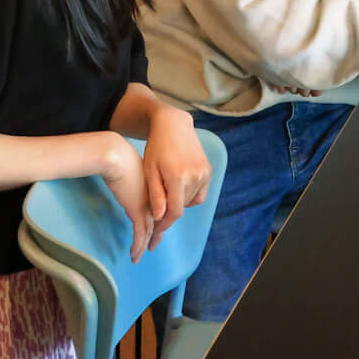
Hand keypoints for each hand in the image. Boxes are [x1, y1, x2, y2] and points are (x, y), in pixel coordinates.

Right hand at [98, 133, 155, 262]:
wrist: (116, 157)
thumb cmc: (121, 161)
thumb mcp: (133, 173)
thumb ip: (136, 184)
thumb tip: (130, 188)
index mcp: (157, 190)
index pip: (160, 210)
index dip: (158, 223)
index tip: (154, 231)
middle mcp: (155, 199)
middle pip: (157, 223)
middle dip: (154, 237)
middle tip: (151, 247)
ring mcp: (148, 206)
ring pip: (149, 232)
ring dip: (144, 246)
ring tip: (138, 257)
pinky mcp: (137, 211)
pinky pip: (139, 234)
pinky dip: (137, 246)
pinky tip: (133, 255)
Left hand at [140, 111, 212, 247]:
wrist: (173, 125)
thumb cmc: (156, 148)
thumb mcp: (150, 171)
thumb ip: (156, 196)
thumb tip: (160, 218)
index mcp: (178, 177)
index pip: (174, 212)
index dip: (164, 225)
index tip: (155, 233)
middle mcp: (195, 176)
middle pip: (182, 207)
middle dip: (168, 214)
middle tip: (155, 214)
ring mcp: (204, 173)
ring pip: (190, 201)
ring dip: (178, 203)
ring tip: (165, 195)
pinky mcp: (208, 170)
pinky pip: (199, 193)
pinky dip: (189, 196)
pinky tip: (178, 188)